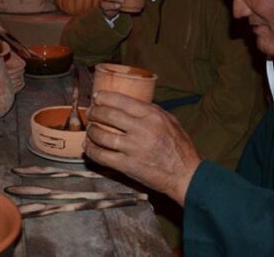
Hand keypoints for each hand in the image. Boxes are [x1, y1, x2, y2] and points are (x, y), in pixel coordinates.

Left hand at [85, 91, 201, 205]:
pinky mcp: (127, 166)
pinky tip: (88, 148)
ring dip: (91, 131)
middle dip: (94, 112)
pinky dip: (91, 151)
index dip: (104, 97)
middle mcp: (141, 129)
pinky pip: (102, 156)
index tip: (97, 97)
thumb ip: (151, 110)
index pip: (121, 100)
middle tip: (90, 112)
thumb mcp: (170, 121)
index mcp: (152, 116)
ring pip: (101, 135)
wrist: (186, 176)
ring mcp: (133, 148)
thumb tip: (131, 103)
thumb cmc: (180, 148)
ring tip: (90, 130)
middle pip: (108, 115)